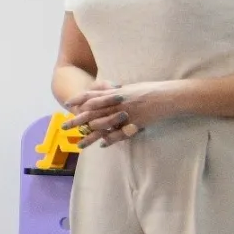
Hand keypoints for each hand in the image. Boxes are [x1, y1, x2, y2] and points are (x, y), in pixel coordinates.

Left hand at [70, 78, 188, 143]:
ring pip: (102, 126)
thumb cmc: (151, 90)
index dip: (79, 99)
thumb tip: (109, 90)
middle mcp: (117, 103)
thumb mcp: (131, 87)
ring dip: (89, 136)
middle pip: (92, 112)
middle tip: (64, 127)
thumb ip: (118, 91)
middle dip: (77, 120)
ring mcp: (125, 114)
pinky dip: (110, 139)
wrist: (169, 95)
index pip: (93, 95)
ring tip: (79, 144)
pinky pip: (119, 134)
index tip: (67, 103)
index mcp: (116, 93)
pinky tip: (101, 145)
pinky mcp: (134, 123)